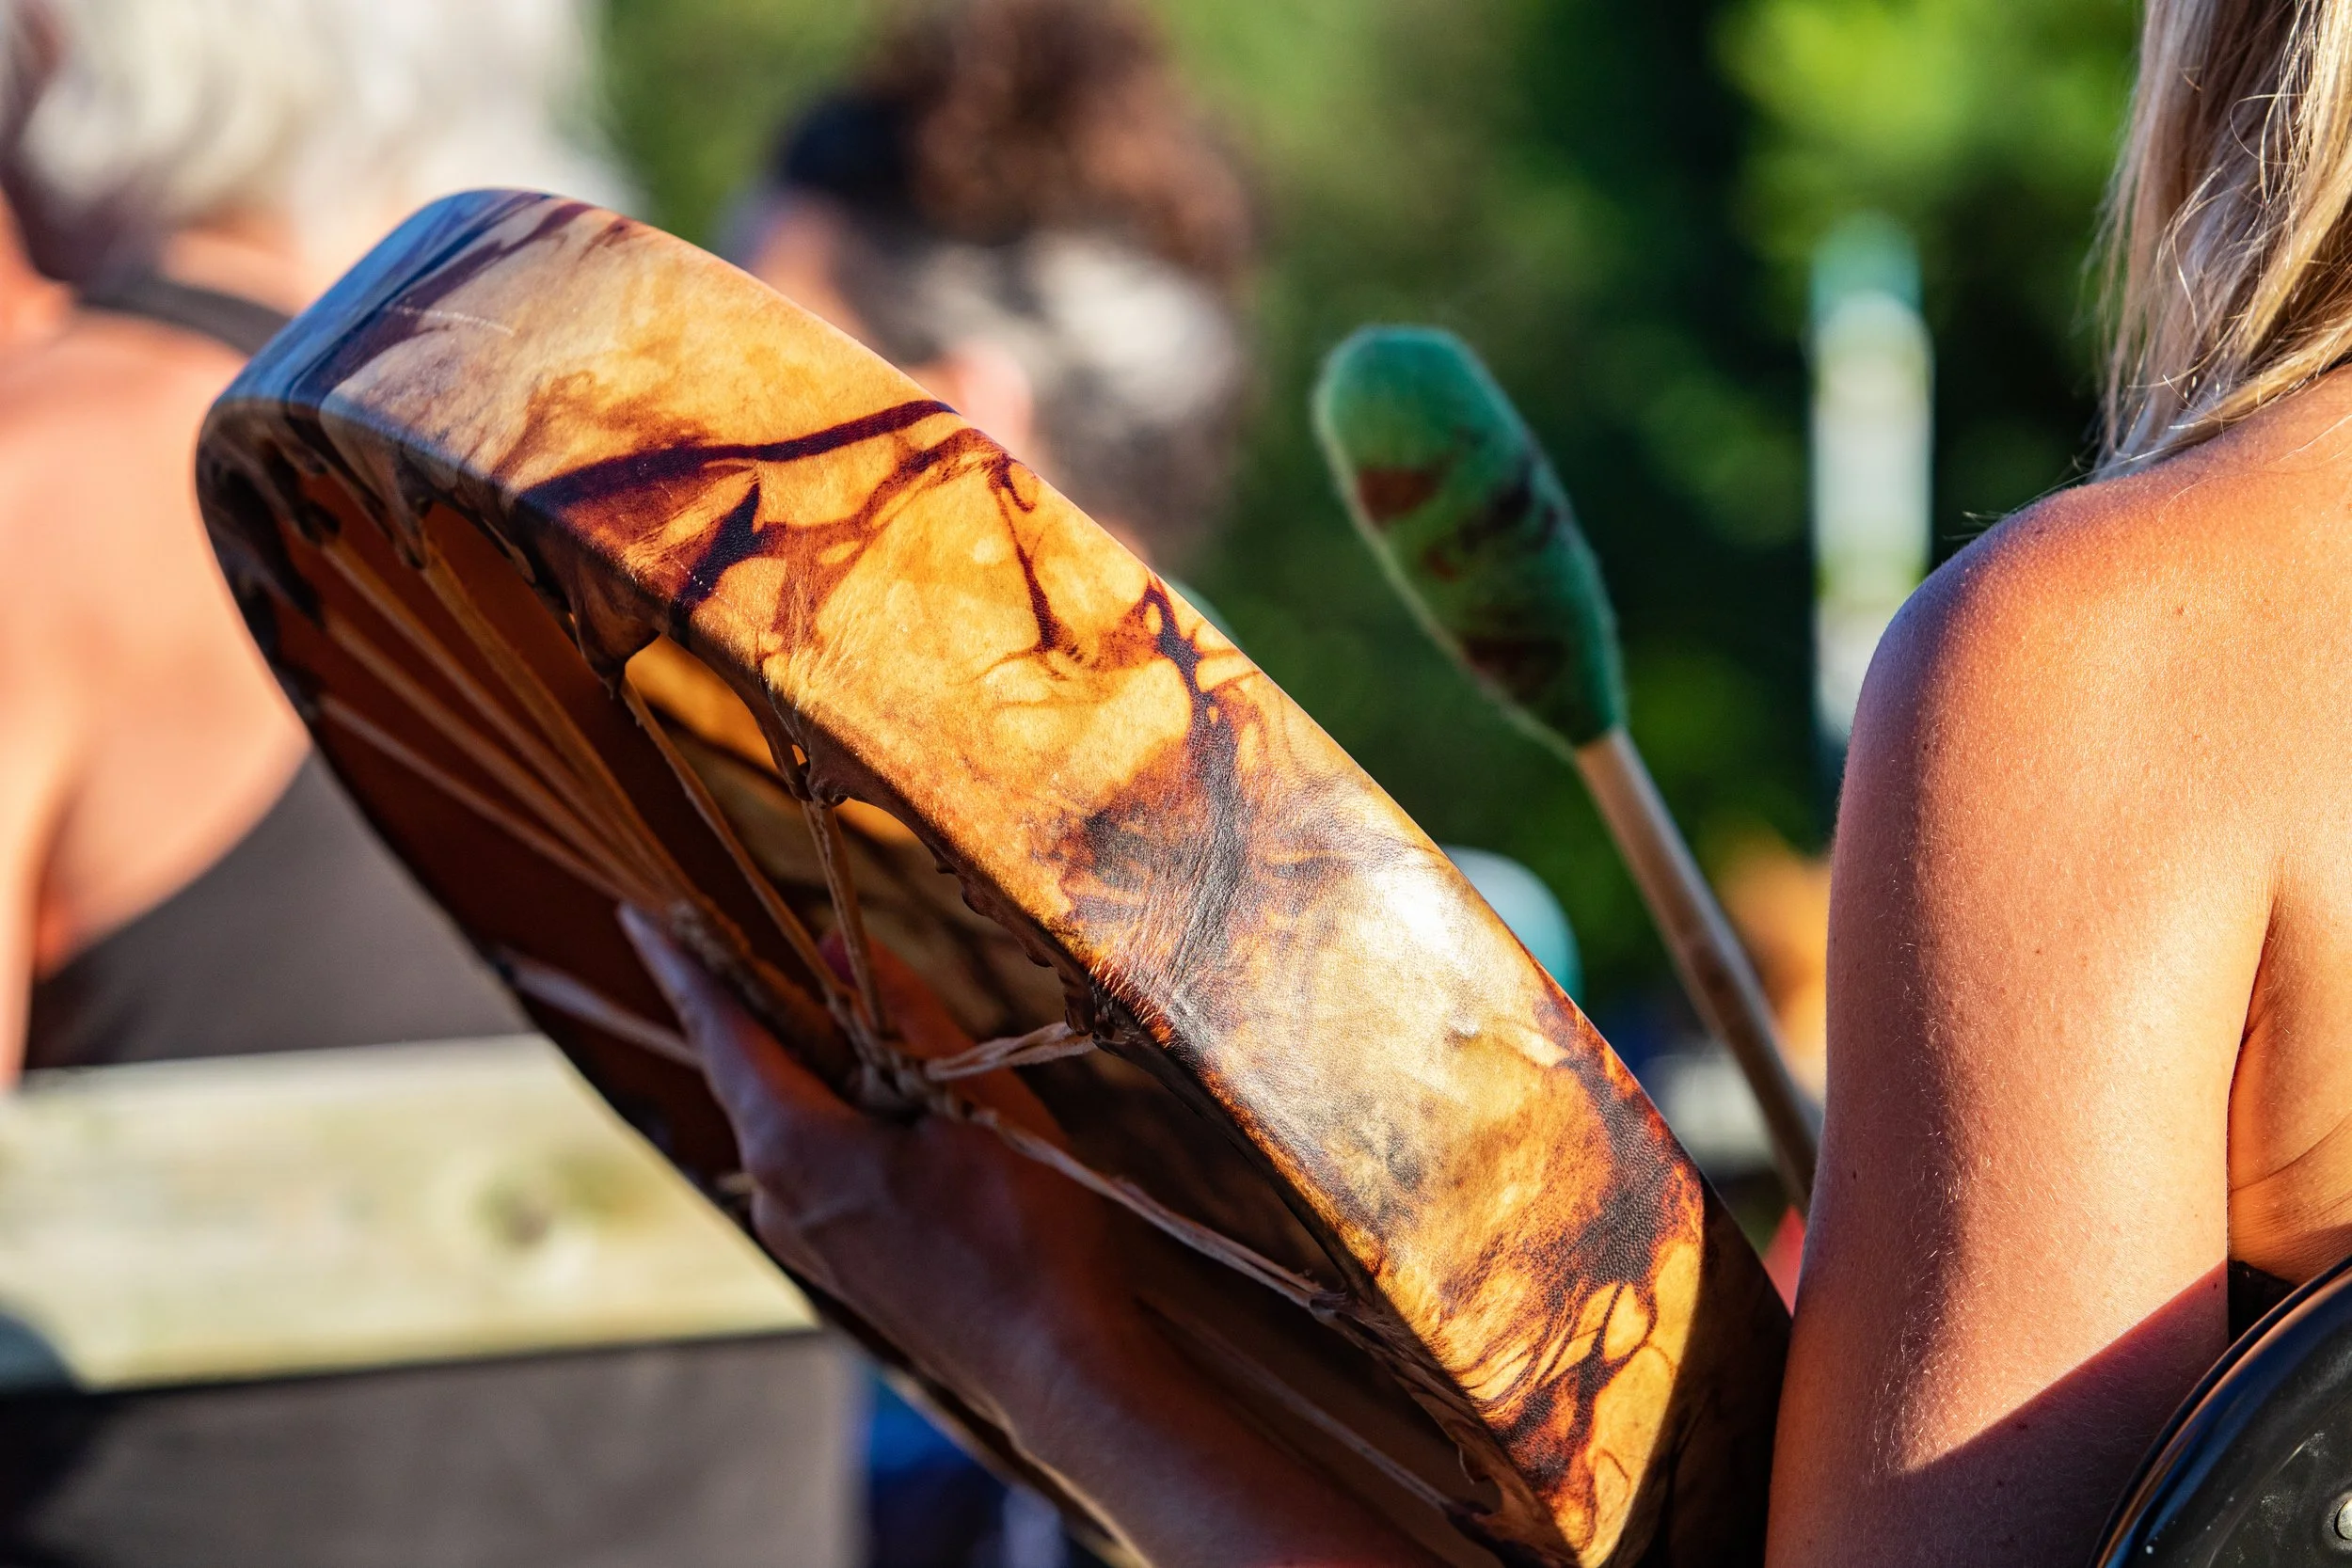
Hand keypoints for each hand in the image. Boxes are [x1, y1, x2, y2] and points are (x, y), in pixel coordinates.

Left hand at [619, 907, 1142, 1424]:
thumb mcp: (973, 1094)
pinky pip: (813, 1162)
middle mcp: (776, 1195)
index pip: (723, 1030)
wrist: (1053, 1364)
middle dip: (750, 1004)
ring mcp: (801, 1237)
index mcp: (796, 1146)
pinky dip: (833, 1113)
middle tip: (733, 938)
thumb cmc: (1024, 1226)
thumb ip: (902, 1013)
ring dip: (810, 1062)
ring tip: (854, 1017)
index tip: (636, 916)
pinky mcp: (835, 1260)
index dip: (683, 966)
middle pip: (749, 1072)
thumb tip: (835, 945)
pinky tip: (891, 1101)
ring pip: (786, 1118)